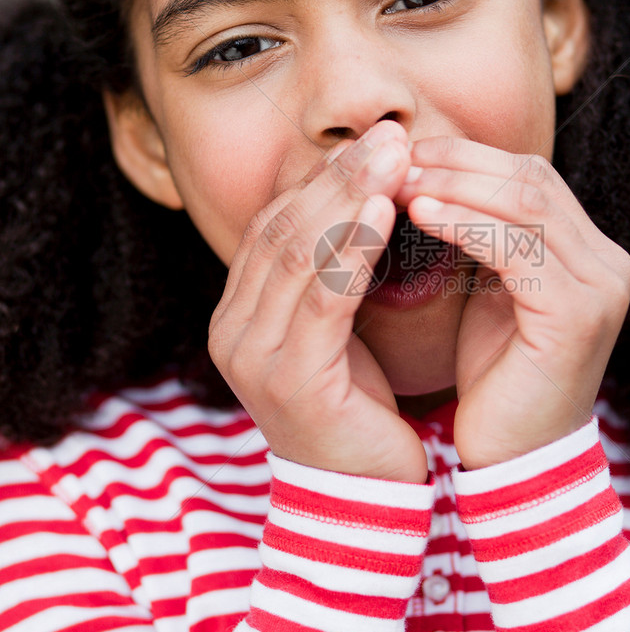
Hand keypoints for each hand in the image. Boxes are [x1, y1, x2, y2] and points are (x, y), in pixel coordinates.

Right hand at [208, 121, 428, 482]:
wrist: (362, 498)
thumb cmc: (359, 409)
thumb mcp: (339, 329)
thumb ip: (335, 271)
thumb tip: (366, 191)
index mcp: (239, 314)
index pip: (274, 225)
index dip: (322, 178)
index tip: (374, 140)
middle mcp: (233, 330)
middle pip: (282, 229)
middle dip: (338, 174)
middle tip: (390, 133)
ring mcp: (255, 356)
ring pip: (299, 254)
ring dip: (349, 197)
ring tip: (394, 156)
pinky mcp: (291, 380)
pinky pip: (324, 298)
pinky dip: (353, 248)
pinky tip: (386, 212)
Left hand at [396, 137, 629, 469]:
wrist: (516, 462)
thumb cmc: (495, 380)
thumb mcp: (488, 293)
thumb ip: (481, 238)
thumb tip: (426, 173)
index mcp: (589, 254)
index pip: (530, 176)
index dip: (467, 157)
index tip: (403, 154)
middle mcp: (607, 263)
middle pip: (531, 178)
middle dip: (458, 161)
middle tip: (393, 159)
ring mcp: (600, 288)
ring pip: (526, 203)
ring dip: (455, 185)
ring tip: (398, 181)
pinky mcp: (577, 316)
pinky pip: (516, 248)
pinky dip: (464, 223)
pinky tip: (418, 215)